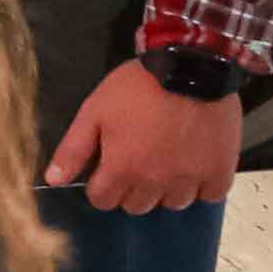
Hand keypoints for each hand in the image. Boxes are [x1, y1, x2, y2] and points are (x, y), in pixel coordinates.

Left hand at [47, 66, 245, 216]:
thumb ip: (73, 148)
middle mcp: (155, 183)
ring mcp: (190, 179)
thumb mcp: (95, 110)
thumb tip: (54, 180)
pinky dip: (203, 185)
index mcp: (122, 169)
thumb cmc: (139, 86)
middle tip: (139, 159)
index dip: (101, 184)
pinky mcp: (219, 171)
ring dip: (167, 189)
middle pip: (137, 206)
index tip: (109, 166)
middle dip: (132, 187)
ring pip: (173, 203)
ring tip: (168, 161)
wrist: (191, 65)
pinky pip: (210, 195)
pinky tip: (196, 164)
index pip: (103, 201)